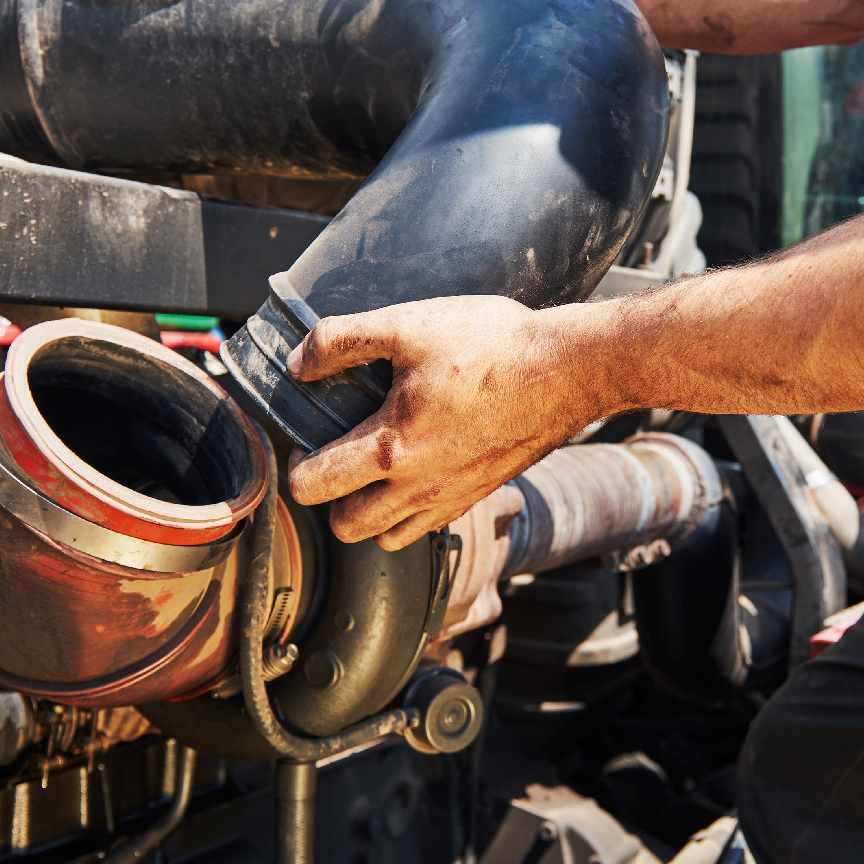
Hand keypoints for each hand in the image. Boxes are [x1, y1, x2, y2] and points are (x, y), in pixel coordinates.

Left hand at [284, 296, 607, 548]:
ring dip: (369, 515)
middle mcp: (417, 487)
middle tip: (335, 460)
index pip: (313, 487)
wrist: (568, 370)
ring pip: (387, 538)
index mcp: (390, 447)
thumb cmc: (492, 345)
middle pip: (346, 527)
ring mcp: (451, 497)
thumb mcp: (408, 325)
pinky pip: (428, 528)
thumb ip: (341, 340)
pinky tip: (417, 474)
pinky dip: (410, 515)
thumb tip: (298, 363)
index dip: (296, 467)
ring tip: (372, 474)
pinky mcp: (479, 495)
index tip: (304, 442)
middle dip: (329, 500)